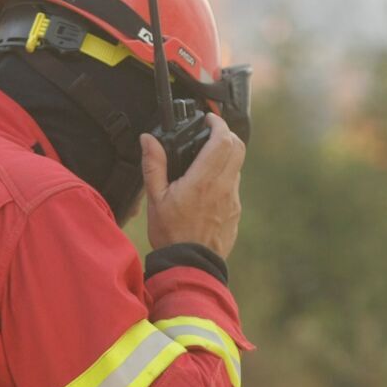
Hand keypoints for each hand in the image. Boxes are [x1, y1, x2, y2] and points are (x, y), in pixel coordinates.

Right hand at [139, 113, 244, 258]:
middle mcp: (223, 187)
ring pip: (237, 167)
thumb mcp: (155, 198)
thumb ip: (153, 164)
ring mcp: (233, 200)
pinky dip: (224, 178)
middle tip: (210, 133)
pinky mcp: (236, 212)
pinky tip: (206, 187)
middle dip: (226, 134)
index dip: (219, 124)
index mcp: (203, 180)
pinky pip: (234, 186)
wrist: (190, 266)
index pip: (222, 141)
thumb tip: (148, 139)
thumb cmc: (170, 233)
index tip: (209, 119)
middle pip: (238, 147)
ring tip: (204, 161)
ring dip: (225, 157)